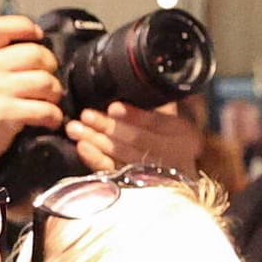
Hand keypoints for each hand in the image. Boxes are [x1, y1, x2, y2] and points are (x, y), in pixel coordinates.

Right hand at [0, 16, 64, 177]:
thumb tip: (27, 53)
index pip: (2, 26)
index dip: (26, 28)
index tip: (39, 37)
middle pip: (36, 53)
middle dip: (51, 69)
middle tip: (49, 85)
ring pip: (45, 80)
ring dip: (55, 95)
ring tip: (50, 104)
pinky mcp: (3, 113)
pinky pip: (45, 108)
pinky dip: (53, 116)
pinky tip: (49, 121)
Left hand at [67, 102, 201, 176]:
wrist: (178, 177)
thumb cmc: (174, 138)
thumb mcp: (179, 117)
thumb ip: (168, 101)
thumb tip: (156, 76)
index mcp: (185, 134)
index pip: (159, 124)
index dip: (136, 116)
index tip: (114, 107)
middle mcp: (174, 155)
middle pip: (138, 140)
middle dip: (110, 127)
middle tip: (86, 115)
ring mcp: (154, 173)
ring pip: (123, 156)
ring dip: (97, 141)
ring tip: (75, 127)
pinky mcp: (135, 185)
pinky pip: (113, 172)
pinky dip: (96, 160)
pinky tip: (82, 147)